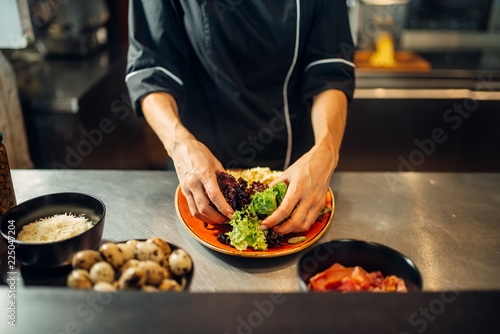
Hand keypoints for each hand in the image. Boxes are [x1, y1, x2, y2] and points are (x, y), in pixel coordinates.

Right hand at [171, 136, 233, 223]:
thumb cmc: (199, 153)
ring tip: (218, 219)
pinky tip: (209, 214)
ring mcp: (187, 188)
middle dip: (217, 218)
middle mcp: (194, 183)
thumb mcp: (216, 162)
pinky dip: (201, 214)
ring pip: (196, 211)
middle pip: (204, 208)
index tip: (232, 214)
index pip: (214, 196)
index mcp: (204, 174)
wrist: (181, 148)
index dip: (224, 208)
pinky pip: (192, 207)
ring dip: (208, 219)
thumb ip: (223, 177)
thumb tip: (231, 189)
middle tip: (226, 219)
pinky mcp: (184, 191)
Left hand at [261, 89, 346, 233]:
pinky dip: (301, 225)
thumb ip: (275, 185)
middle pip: (295, 222)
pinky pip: (310, 220)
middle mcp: (309, 198)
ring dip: (292, 230)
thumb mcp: (287, 173)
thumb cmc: (305, 165)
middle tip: (272, 229)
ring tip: (282, 227)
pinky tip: (293, 222)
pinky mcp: (321, 205)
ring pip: (305, 225)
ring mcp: (317, 203)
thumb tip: (264, 195)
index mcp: (298, 188)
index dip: (272, 220)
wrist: (324, 161)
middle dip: (282, 230)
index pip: (284, 210)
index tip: (263, 224)